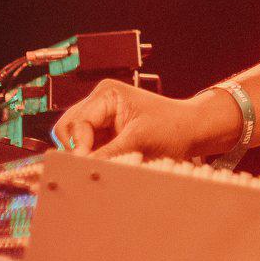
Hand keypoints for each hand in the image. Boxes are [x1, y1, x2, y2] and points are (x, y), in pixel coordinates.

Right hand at [50, 79, 230, 159]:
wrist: (191, 130)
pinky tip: (107, 163)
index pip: (77, 122)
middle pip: (68, 128)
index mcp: (107, 94)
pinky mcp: (105, 131)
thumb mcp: (139, 140)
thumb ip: (107, 153)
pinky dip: (93, 157)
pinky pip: (87, 146)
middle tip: (91, 166)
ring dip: (85, 154)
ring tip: (103, 163)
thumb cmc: (172, 127)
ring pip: (74, 139)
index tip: (86, 164)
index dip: (79, 146)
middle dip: (77, 149)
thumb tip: (82, 167)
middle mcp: (100, 101)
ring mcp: (101, 116)